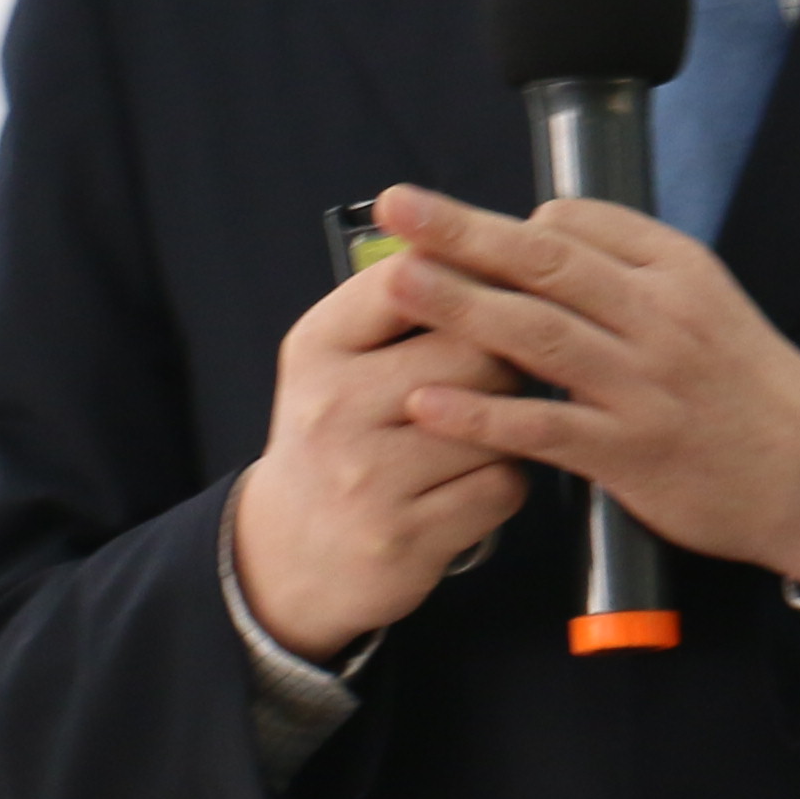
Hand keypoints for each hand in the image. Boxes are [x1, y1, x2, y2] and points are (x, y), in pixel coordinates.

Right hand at [228, 250, 536, 660]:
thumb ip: (399, 303)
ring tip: (488, 427)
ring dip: (511, 423)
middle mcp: (335, 408)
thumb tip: (486, 243)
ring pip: (497, 421)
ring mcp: (369, 478)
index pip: (413, 279)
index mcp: (317, 347)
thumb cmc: (333, 438)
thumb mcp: (334, 358)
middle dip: (507, 356)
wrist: (288, 555)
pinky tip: (474, 481)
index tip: (507, 280)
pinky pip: (503, 486)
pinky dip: (505, 481)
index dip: (477, 274)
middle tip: (505, 369)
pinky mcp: (407, 537)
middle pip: (474, 351)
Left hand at [368, 183, 799, 590]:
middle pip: (544, 262)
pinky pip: (542, 428)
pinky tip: (429, 402)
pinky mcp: (629, 452)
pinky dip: (483, 414)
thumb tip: (544, 228)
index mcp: (675, 269)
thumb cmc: (743, 383)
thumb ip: (630, 266)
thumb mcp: (704, 299)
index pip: (577, 222)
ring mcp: (642, 385)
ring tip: (396, 281)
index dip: (507, 222)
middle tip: (398, 205)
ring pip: (537, 333)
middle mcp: (657, 317)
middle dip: (463, 232)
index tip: (450, 224)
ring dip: (460, 305)